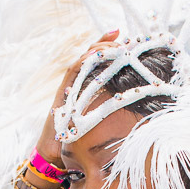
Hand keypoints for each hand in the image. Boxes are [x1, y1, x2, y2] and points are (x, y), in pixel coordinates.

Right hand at [34, 29, 120, 168]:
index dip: (112, 47)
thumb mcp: (100, 122)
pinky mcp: (63, 90)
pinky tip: (95, 56)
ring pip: (84, 59)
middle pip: (92, 54)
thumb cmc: (78, 138)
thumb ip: (112, 111)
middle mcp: (78, 81)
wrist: (55, 149)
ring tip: (114, 44)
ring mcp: (70, 84)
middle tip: (124, 40)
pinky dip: (84, 61)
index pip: (100, 61)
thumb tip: (135, 107)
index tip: (128, 39)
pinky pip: (73, 71)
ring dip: (99, 49)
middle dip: (108, 43)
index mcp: (88, 85)